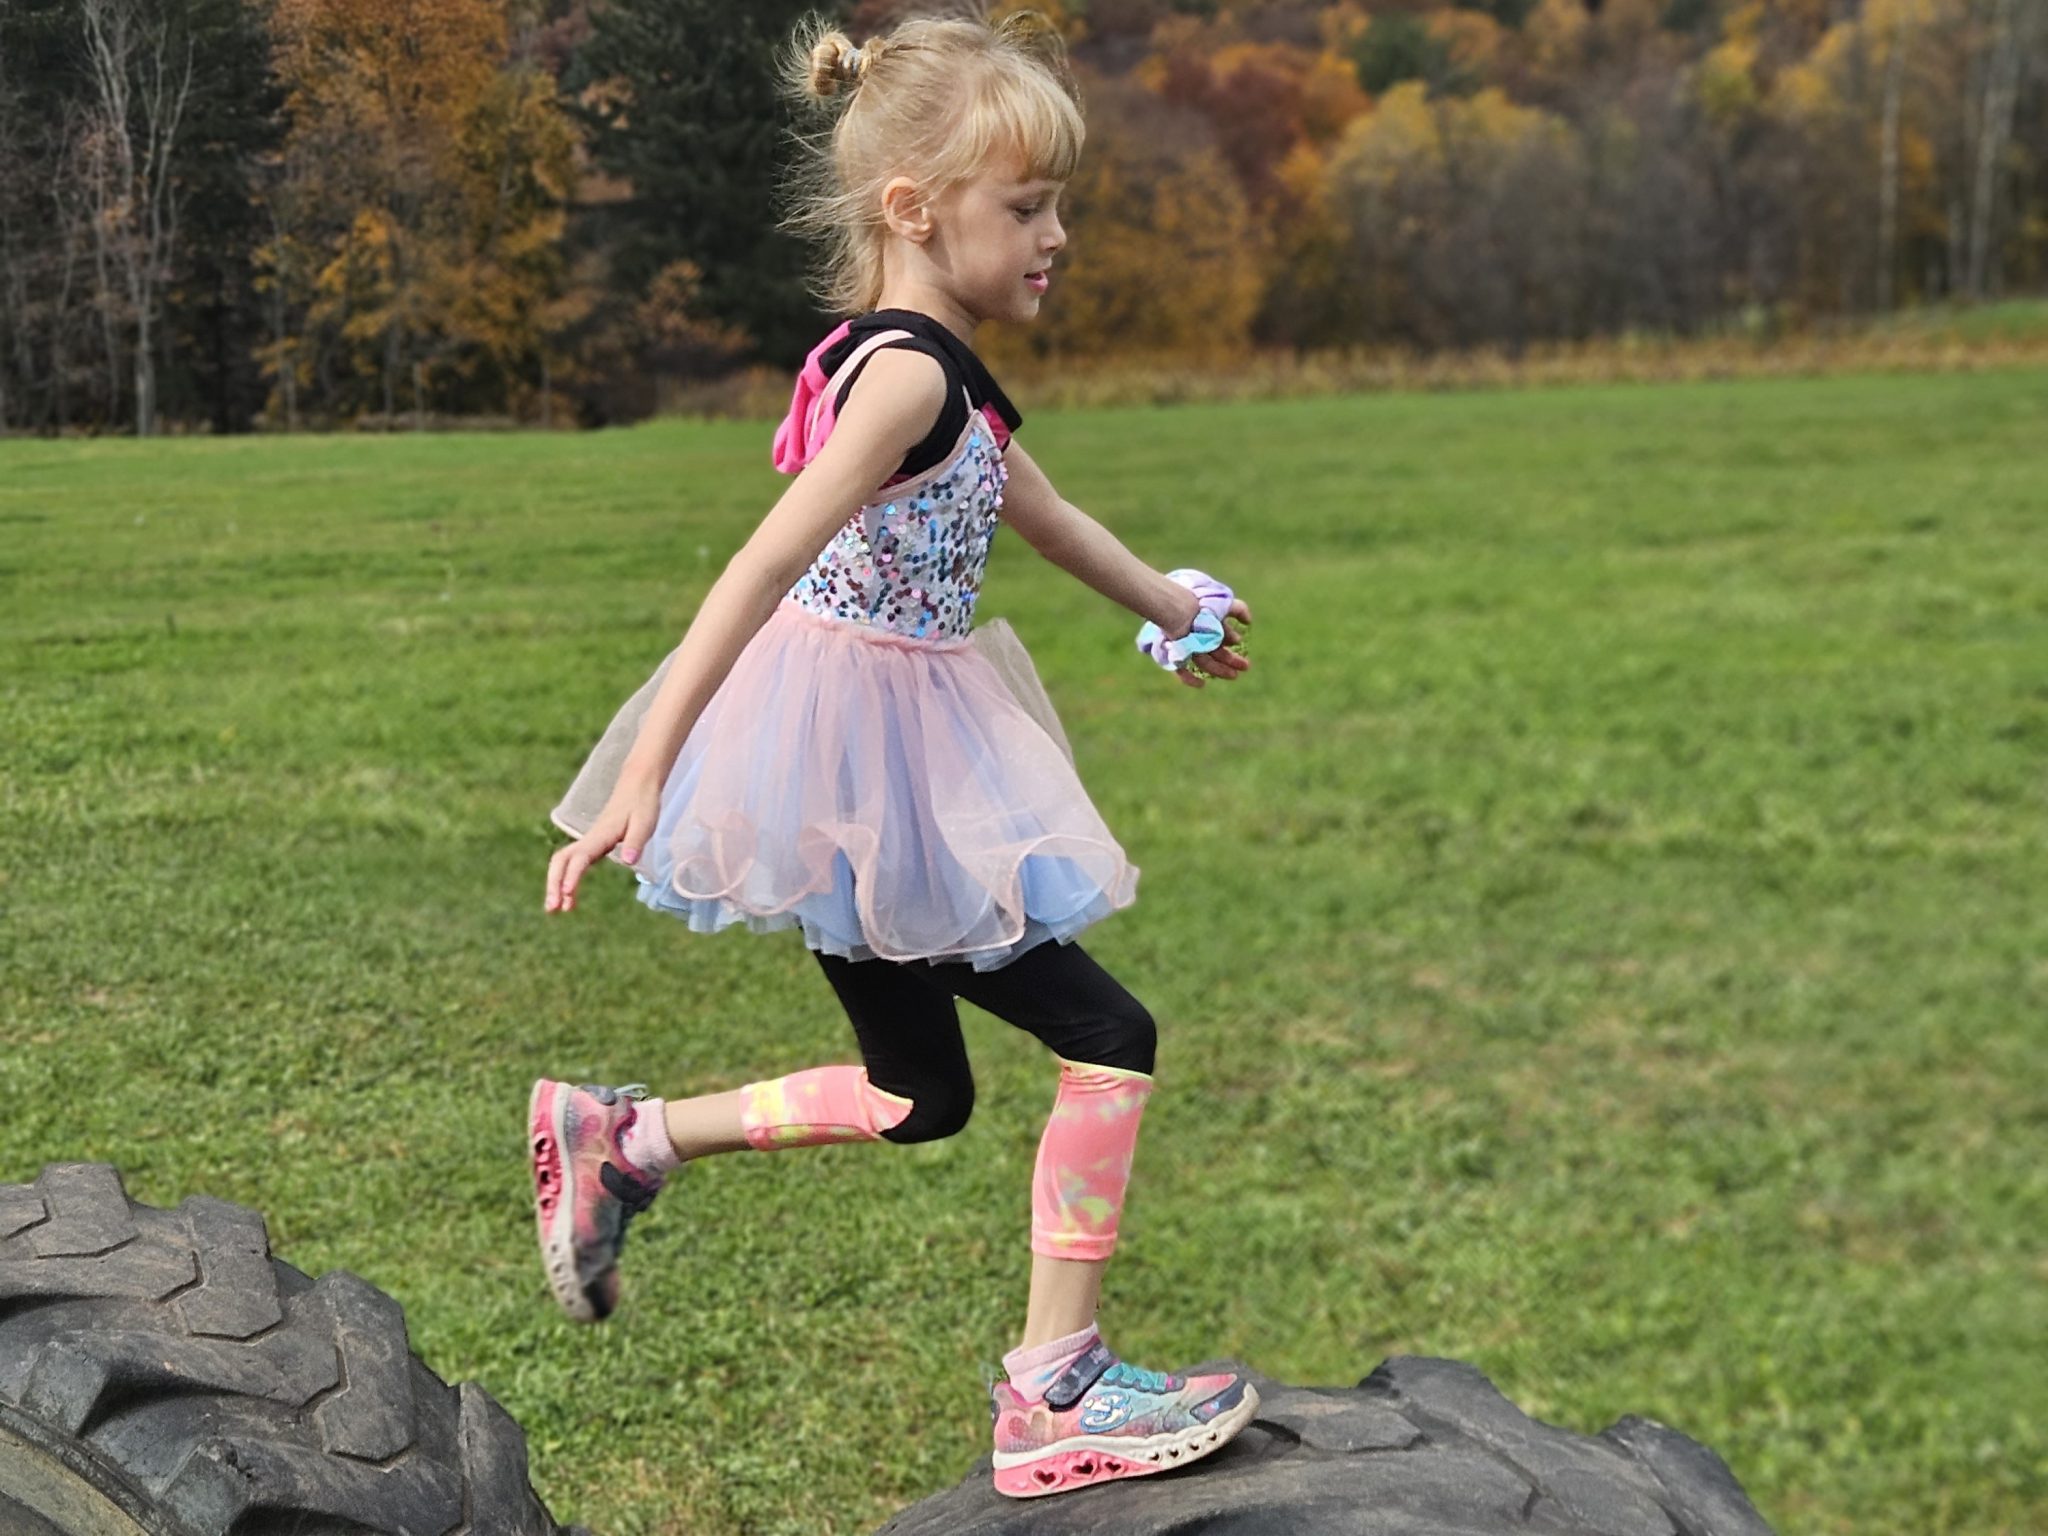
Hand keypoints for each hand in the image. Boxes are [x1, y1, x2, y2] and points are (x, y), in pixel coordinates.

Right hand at [545, 777, 660, 912]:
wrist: (637, 785)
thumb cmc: (642, 804)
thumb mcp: (645, 823)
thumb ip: (635, 842)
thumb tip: (627, 862)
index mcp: (600, 836)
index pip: (580, 857)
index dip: (572, 875)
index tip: (567, 893)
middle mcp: (590, 839)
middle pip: (561, 861)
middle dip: (553, 884)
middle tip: (553, 909)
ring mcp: (589, 842)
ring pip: (563, 863)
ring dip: (556, 884)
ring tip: (557, 909)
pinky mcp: (593, 845)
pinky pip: (573, 863)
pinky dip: (567, 879)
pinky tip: (569, 896)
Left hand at [1176, 598, 1252, 688]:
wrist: (1174, 610)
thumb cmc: (1198, 605)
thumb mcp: (1222, 604)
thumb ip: (1238, 609)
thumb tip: (1249, 622)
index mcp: (1206, 623)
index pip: (1221, 634)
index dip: (1232, 639)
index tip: (1240, 643)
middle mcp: (1196, 635)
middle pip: (1216, 650)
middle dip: (1231, 659)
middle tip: (1246, 666)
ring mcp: (1186, 645)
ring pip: (1204, 662)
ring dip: (1219, 669)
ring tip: (1234, 676)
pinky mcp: (1175, 654)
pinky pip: (1181, 670)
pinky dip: (1190, 679)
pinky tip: (1201, 685)